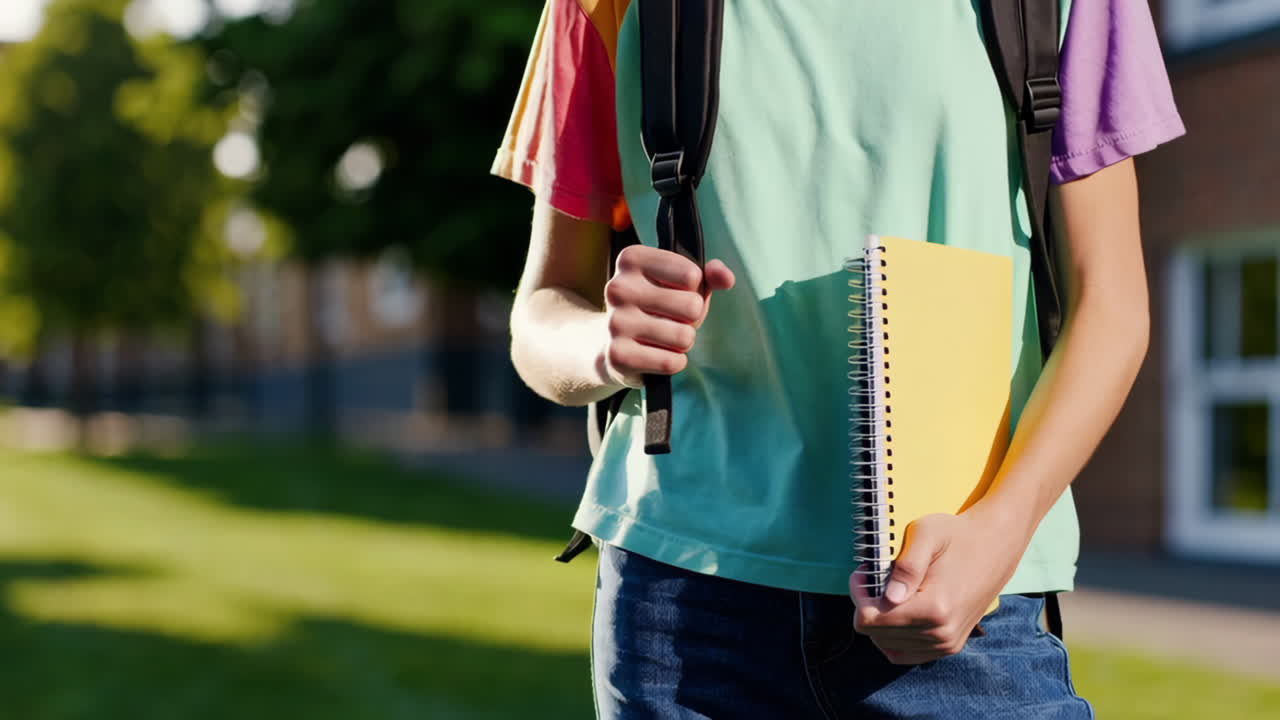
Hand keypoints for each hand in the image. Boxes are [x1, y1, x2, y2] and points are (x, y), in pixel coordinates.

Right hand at [597, 245, 734, 387]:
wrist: (612, 343)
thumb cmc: (655, 307)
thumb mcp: (682, 284)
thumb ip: (709, 275)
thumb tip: (726, 278)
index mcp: (632, 259)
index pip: (692, 275)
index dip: (694, 289)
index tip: (674, 292)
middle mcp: (618, 288)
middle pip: (692, 306)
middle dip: (691, 318)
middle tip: (670, 319)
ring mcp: (615, 322)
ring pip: (684, 337)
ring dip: (682, 342)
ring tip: (662, 337)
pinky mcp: (617, 356)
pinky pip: (671, 362)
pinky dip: (673, 362)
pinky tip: (656, 354)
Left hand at [848, 509, 1024, 664]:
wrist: (995, 545)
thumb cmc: (957, 535)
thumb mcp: (926, 534)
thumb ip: (906, 566)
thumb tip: (888, 597)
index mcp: (934, 608)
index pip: (869, 620)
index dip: (858, 594)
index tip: (863, 572)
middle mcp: (942, 633)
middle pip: (875, 633)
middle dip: (867, 604)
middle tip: (875, 576)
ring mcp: (947, 643)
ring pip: (887, 644)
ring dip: (879, 620)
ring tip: (887, 591)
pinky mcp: (950, 646)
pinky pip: (905, 653)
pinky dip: (893, 636)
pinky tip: (896, 610)